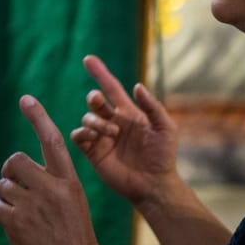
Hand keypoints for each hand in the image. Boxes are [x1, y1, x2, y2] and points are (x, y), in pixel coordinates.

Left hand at [0, 95, 111, 244]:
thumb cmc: (72, 234)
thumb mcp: (71, 201)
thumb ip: (49, 182)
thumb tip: (16, 166)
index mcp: (69, 182)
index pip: (53, 142)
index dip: (39, 118)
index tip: (26, 99)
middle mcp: (52, 190)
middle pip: (16, 160)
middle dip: (11, 171)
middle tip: (16, 185)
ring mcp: (33, 206)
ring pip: (3, 185)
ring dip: (6, 197)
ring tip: (23, 213)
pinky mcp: (17, 223)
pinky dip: (0, 212)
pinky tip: (14, 224)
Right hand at [69, 55, 178, 206]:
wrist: (154, 185)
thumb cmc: (163, 157)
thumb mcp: (166, 128)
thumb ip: (152, 106)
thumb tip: (136, 86)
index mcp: (128, 114)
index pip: (111, 88)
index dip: (100, 73)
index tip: (88, 59)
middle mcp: (112, 122)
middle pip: (95, 101)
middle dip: (94, 98)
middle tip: (100, 103)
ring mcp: (101, 137)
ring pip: (87, 118)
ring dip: (96, 121)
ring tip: (112, 133)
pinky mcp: (93, 152)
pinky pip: (78, 136)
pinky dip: (83, 133)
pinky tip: (95, 138)